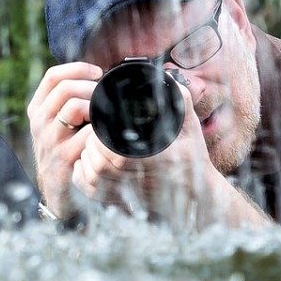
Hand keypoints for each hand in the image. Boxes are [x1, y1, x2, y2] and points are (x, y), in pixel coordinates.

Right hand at [26, 62, 101, 218]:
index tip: (97, 73)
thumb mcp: (56, 125)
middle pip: (65, 88)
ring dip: (96, 106)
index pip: (53, 76)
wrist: (58, 192)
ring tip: (106, 114)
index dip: (77, 69)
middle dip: (91, 86)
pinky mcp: (64, 157)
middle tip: (105, 95)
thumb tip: (95, 76)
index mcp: (37, 110)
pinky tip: (108, 133)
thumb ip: (67, 102)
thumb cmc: (64, 152)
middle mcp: (39, 123)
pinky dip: (102, 130)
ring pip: (74, 106)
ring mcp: (50, 140)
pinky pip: (88, 133)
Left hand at [74, 79, 263, 227]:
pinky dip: (83, 178)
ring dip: (87, 161)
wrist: (197, 196)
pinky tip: (85, 164)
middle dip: (91, 147)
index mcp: (154, 161)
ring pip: (94, 179)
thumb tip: (168, 78)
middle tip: (93, 134)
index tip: (100, 129)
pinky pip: (92, 193)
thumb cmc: (194, 161)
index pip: (116, 155)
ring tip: (90, 146)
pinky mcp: (122, 202)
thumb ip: (181, 103)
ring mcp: (130, 193)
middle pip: (100, 166)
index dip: (102, 141)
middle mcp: (140, 180)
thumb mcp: (191, 130)